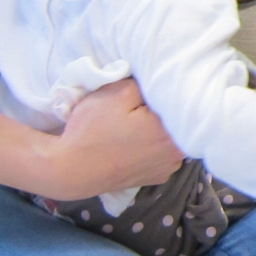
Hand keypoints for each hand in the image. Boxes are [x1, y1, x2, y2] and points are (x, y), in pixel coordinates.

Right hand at [49, 79, 184, 195]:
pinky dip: (154, 145)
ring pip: (173, 138)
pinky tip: (136, 141)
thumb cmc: (93, 130)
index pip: (184, 102)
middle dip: (166, 110)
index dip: (169, 90)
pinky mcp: (156, 177)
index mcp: (174, 132)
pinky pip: (163, 153)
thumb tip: (159, 79)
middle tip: (144, 104)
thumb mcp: (117, 91)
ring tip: (138, 123)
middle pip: (181, 122)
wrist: (70, 170)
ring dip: (161, 128)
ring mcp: (168, 168)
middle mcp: (178, 154)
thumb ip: (146, 82)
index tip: (154, 88)